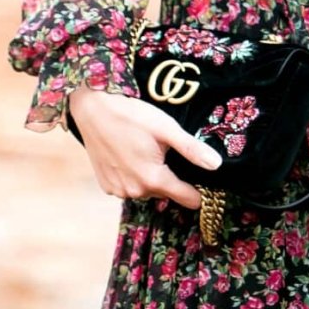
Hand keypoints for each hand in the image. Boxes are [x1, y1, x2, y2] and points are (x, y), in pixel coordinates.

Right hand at [68, 86, 223, 208]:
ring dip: (150, 176)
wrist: (91, 109)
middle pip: (167, 192)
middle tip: (162, 151)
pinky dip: (132, 175)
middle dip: (170, 176)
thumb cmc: (130, 115)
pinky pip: (129, 187)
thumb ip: (192, 149)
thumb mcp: (166, 128)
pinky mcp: (106, 186)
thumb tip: (216, 165)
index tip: (199, 177)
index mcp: (154, 179)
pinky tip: (127, 156)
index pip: (189, 199)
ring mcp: (119, 191)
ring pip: (147, 190)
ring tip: (142, 151)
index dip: (198, 189)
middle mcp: (135, 191)